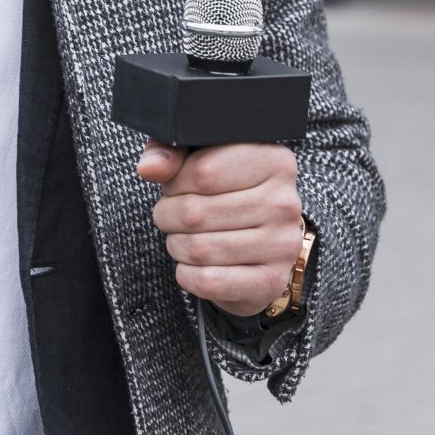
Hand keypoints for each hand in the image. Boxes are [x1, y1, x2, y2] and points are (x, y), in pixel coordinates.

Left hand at [136, 140, 305, 318]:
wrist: (262, 244)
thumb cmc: (228, 194)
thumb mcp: (203, 159)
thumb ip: (174, 153)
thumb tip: (150, 168)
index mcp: (273, 161)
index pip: (202, 171)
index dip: (175, 183)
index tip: (176, 188)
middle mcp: (284, 202)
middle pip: (195, 213)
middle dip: (168, 216)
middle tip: (171, 217)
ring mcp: (282, 244)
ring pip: (199, 250)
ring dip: (177, 246)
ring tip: (183, 238)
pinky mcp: (270, 281)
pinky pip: (209, 281)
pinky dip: (188, 275)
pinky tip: (194, 265)